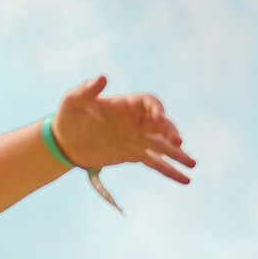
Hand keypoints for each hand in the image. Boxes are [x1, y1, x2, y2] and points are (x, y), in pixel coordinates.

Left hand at [52, 76, 195, 184]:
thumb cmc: (69, 117)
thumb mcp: (73, 101)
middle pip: (161, 124)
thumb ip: (86, 90)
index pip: (149, 103)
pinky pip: (156, 163)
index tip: (159, 119)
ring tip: (193, 164)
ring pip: (163, 146)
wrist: (65, 142)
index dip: (157, 109)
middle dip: (171, 132)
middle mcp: (136, 121)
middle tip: (177, 143)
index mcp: (126, 105)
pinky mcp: (134, 155)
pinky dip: (170, 171)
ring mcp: (137, 139)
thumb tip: (100, 78)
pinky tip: (185, 180)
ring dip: (178, 154)